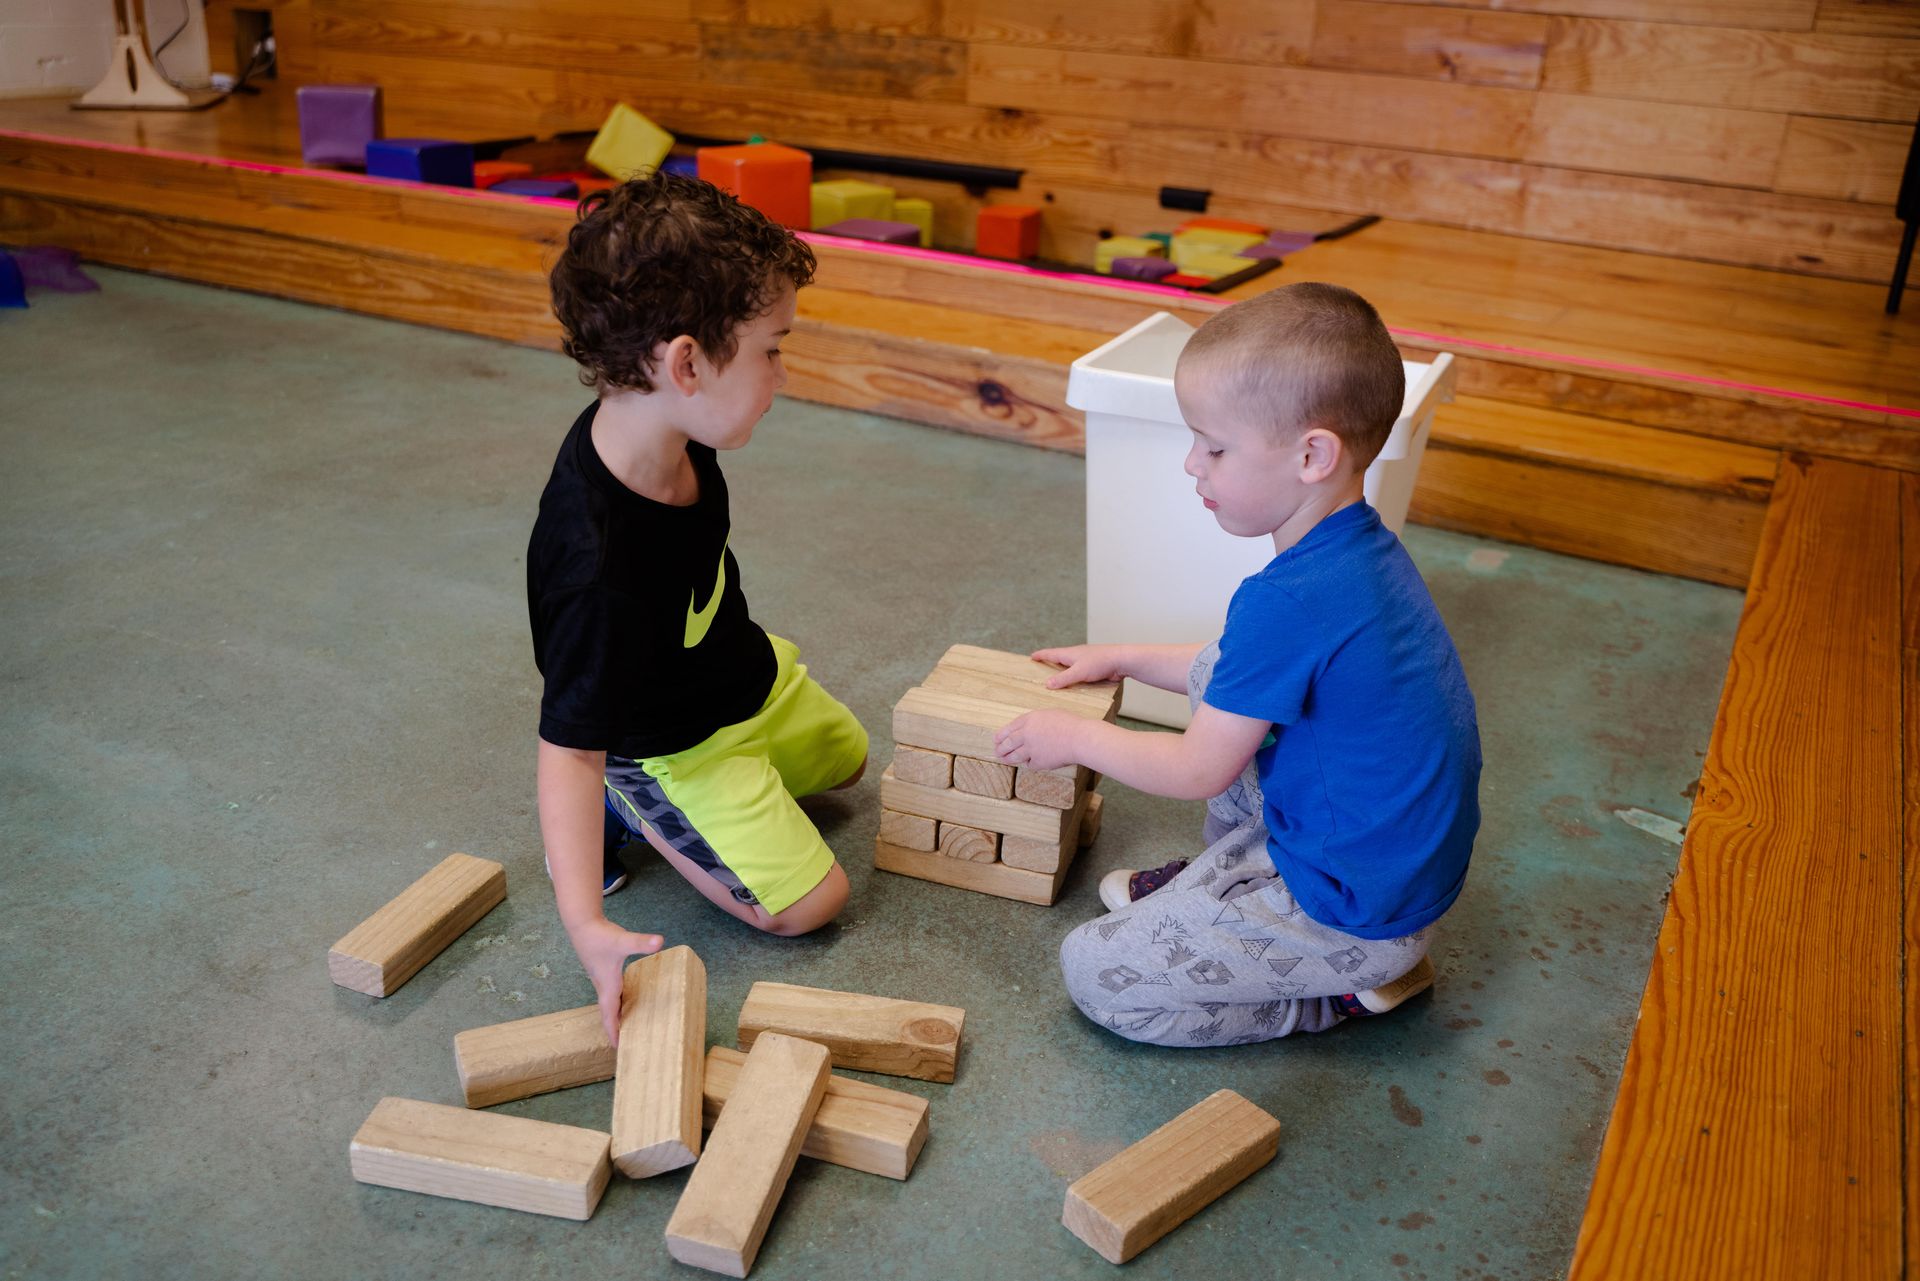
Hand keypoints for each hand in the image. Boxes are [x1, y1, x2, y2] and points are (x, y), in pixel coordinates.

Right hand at [567, 916, 664, 1044]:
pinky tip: (629, 1000)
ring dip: (617, 1017)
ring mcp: (602, 978)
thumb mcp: (622, 940)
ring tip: (630, 1028)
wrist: (582, 923)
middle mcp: (604, 985)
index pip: (609, 1016)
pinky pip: (613, 993)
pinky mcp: (604, 970)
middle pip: (610, 1014)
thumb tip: (660, 942)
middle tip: (629, 1045)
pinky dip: (620, 1002)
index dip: (613, 1032)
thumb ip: (641, 942)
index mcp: (608, 986)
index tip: (618, 1049)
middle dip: (617, 1029)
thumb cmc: (600, 935)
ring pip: (611, 1004)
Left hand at [995, 708, 1084, 770]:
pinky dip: (1028, 763)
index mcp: (1029, 720)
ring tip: (1004, 760)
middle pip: (1008, 743)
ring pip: (1014, 756)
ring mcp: (1031, 749)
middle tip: (997, 751)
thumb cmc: (1070, 724)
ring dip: (1008, 758)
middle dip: (1000, 748)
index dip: (1001, 735)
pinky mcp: (1038, 762)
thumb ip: (1036, 721)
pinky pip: (1029, 764)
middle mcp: (1027, 734)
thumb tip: (1028, 728)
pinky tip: (1028, 763)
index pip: (1009, 728)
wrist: (1079, 738)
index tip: (996, 739)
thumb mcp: (1050, 714)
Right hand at [1030, 645, 1123, 688]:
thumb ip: (1063, 679)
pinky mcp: (1095, 667)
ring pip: (1071, 664)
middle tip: (1041, 665)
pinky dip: (1074, 676)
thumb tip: (1047, 685)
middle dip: (1051, 661)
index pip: (1051, 653)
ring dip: (1063, 669)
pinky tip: (1075, 682)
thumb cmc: (1100, 662)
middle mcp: (1077, 655)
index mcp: (1070, 653)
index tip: (1032, 656)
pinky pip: (1080, 672)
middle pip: (1060, 657)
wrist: (1121, 660)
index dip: (1041, 655)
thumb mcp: (1078, 672)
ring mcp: (1086, 661)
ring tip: (1056, 675)